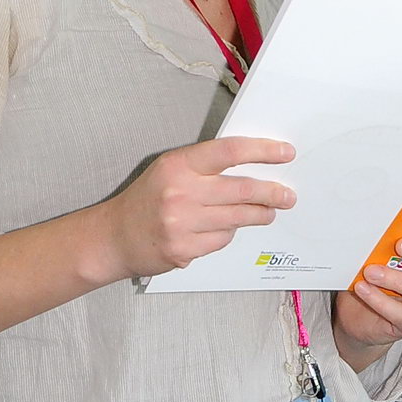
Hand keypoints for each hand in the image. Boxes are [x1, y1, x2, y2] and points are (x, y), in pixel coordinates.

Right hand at [96, 136, 296, 280]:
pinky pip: (222, 240)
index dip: (263, 151)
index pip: (230, 151)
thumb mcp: (170, 169)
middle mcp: (180, 192)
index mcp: (179, 165)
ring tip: (268, 213)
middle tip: (287, 195)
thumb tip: (254, 165)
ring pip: (238, 218)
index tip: (285, 153)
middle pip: (242, 189)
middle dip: (272, 192)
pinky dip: (228, 234)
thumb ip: (206, 165)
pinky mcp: (184, 250)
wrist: (115, 236)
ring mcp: (182, 224)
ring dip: (260, 215)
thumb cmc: (147, 199)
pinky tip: (223, 229)